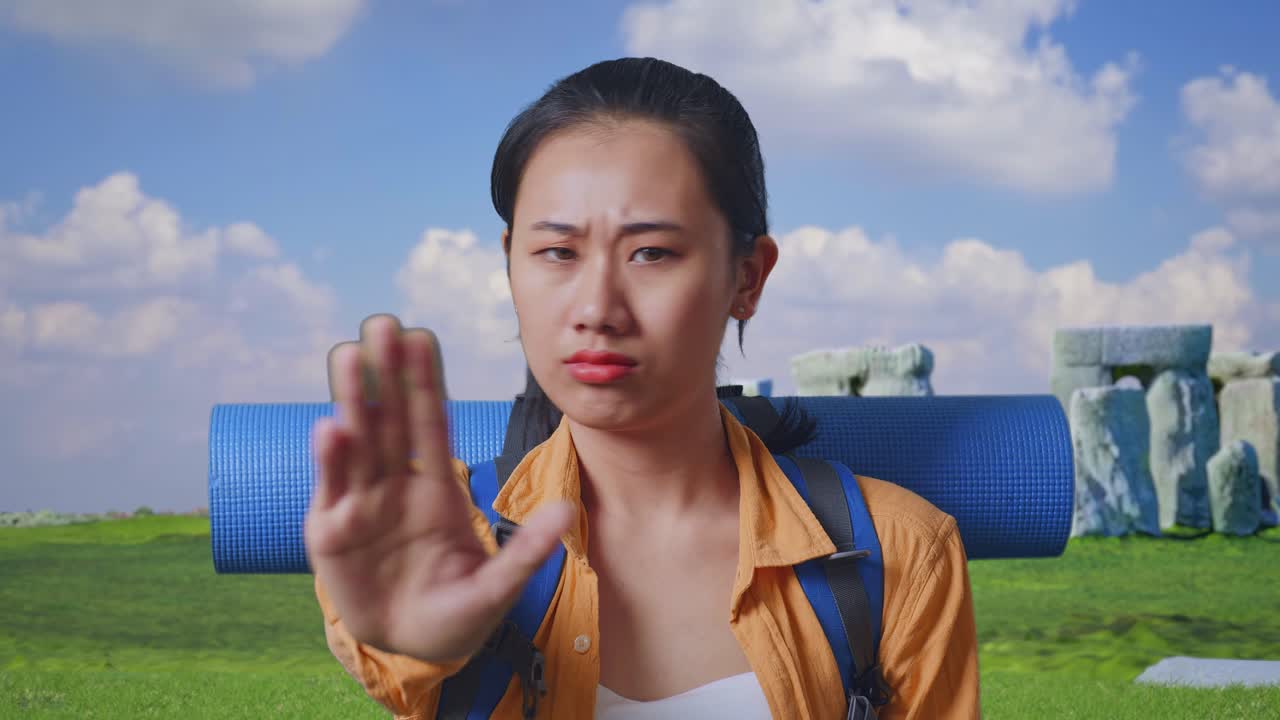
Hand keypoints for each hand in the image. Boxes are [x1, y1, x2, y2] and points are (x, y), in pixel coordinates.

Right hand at [304, 314, 574, 660]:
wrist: (411, 650)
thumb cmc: (457, 614)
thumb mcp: (497, 588)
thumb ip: (527, 551)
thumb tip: (566, 511)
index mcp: (437, 492)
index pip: (431, 425)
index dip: (426, 382)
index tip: (423, 337)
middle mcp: (395, 488)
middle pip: (390, 421)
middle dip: (387, 375)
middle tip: (383, 324)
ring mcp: (362, 507)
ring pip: (357, 444)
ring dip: (353, 401)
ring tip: (349, 356)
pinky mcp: (331, 534)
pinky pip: (333, 491)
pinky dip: (331, 461)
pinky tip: (330, 428)